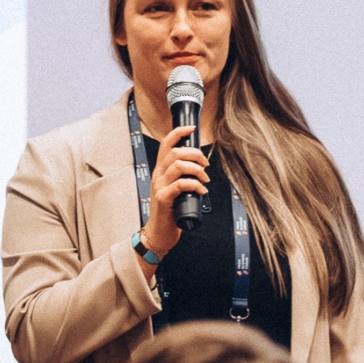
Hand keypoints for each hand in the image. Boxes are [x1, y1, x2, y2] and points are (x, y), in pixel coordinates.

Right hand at [140, 125, 208, 262]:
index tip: (192, 128)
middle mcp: (158, 176)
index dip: (179, 132)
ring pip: (177, 165)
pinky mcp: (164, 199)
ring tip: (204, 179)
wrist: (159, 233)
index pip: (166, 144)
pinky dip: (195, 184)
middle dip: (195, 154)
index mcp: (161, 171)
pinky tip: (201, 191)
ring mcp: (159, 187)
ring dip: (197, 170)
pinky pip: (180, 184)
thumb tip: (200, 167)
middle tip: (205, 165)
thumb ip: (183, 177)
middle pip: (175, 152)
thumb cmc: (169, 212)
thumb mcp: (175, 189)